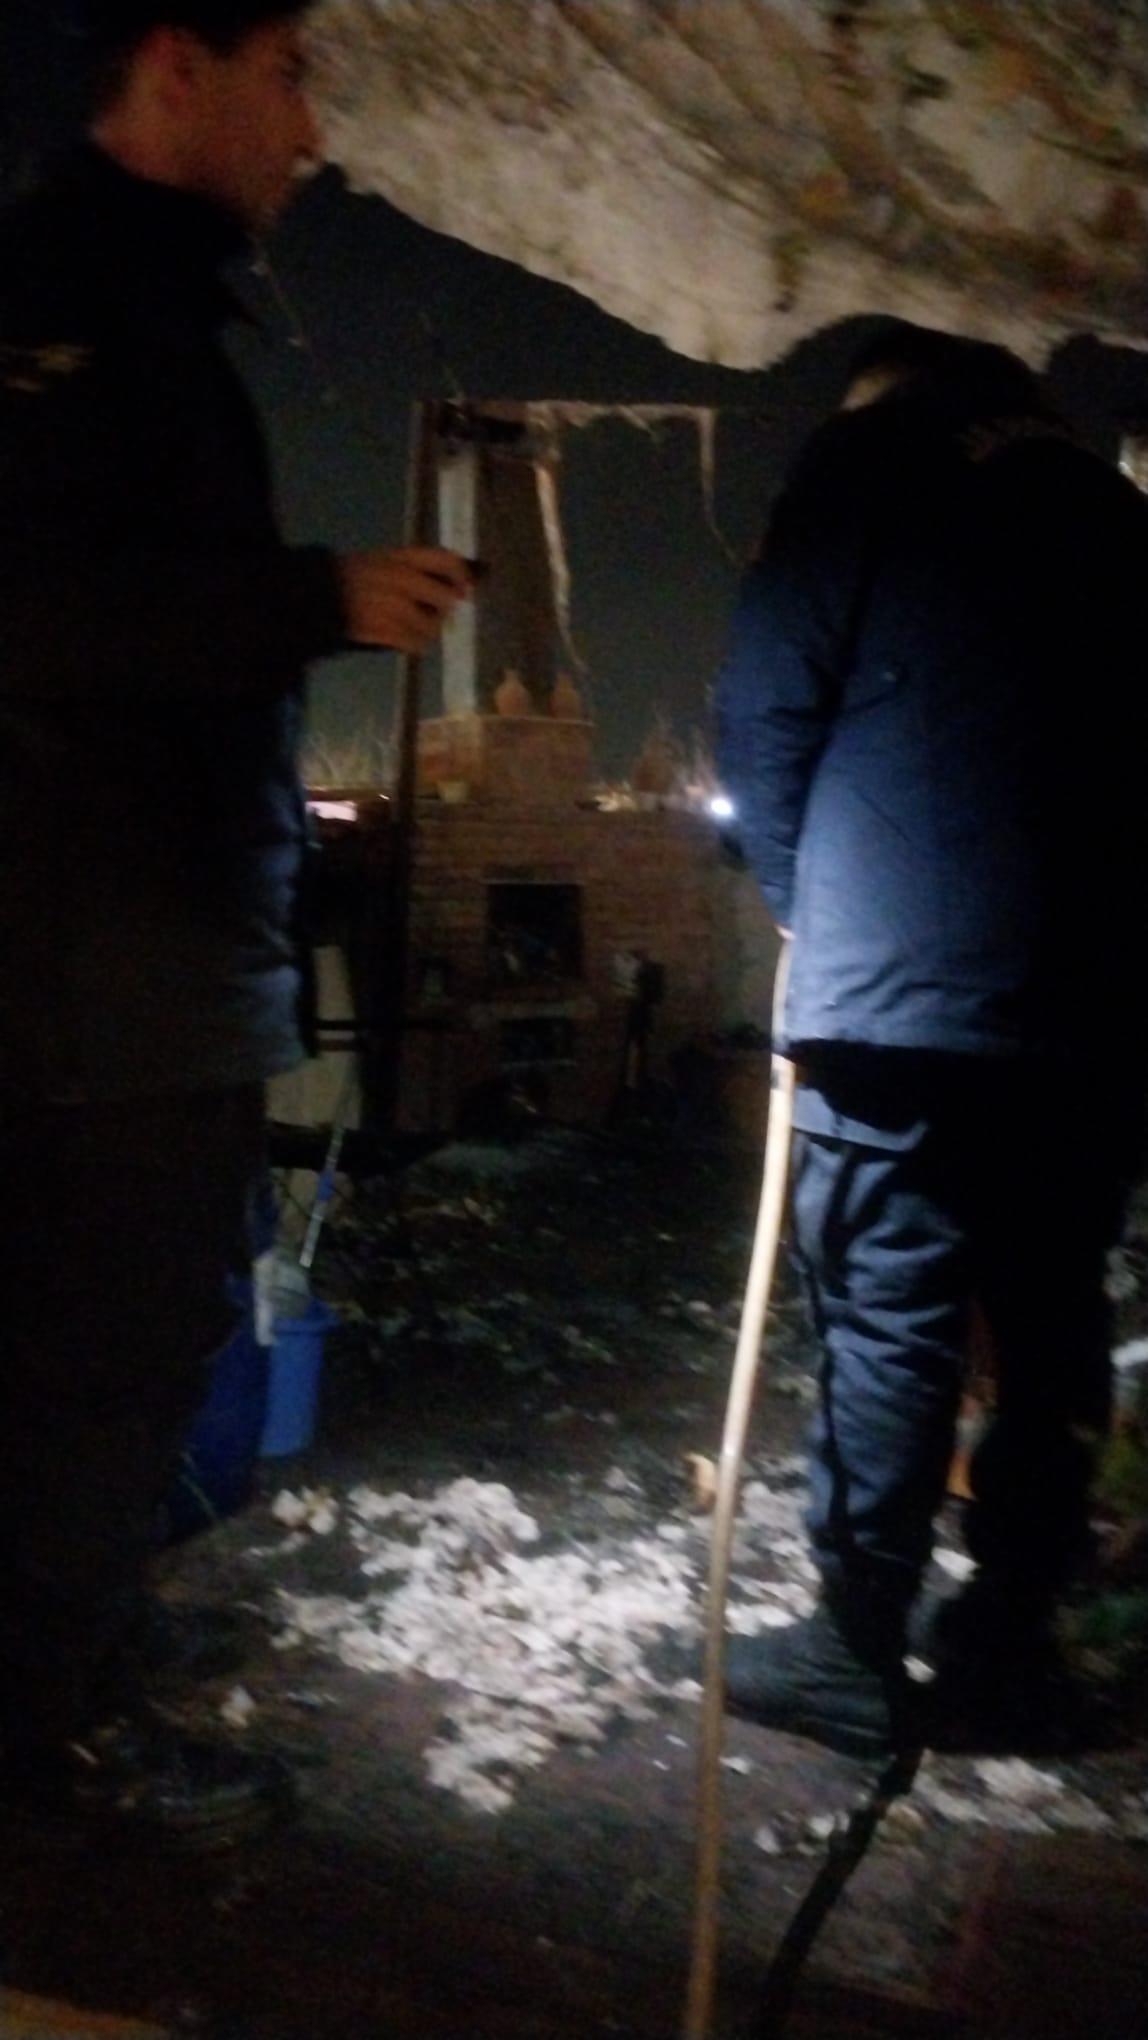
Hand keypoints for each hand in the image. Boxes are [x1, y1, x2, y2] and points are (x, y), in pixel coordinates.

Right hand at [337, 546, 474, 653]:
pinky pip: (414, 643)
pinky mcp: (383, 630)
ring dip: (428, 630)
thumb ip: (419, 570)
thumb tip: (461, 586)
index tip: (465, 589)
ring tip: (415, 627)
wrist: (320, 594)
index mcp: (401, 558)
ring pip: (431, 627)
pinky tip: (405, 639)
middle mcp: (401, 579)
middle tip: (437, 613)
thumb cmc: (357, 577)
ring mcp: (392, 606)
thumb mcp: (385, 561)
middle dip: (445, 610)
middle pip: (444, 599)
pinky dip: (414, 644)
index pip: (445, 560)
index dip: (462, 575)